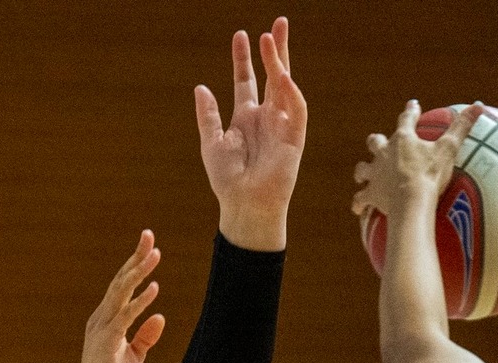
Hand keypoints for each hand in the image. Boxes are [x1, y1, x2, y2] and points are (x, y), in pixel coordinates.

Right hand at [69, 232, 165, 362]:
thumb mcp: (135, 358)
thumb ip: (145, 337)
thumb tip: (160, 316)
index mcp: (108, 321)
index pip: (122, 287)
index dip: (135, 265)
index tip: (149, 246)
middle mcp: (102, 319)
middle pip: (120, 281)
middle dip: (135, 257)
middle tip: (149, 234)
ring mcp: (101, 329)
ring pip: (120, 293)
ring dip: (139, 272)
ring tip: (155, 253)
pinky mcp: (105, 342)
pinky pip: (125, 317)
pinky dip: (139, 302)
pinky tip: (154, 288)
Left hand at [196, 18, 305, 251]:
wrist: (244, 205)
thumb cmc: (227, 180)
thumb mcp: (211, 143)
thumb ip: (208, 115)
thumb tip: (201, 87)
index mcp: (246, 118)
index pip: (248, 81)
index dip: (244, 59)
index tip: (241, 35)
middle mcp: (266, 117)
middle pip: (273, 75)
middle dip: (275, 49)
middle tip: (278, 22)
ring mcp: (282, 125)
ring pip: (285, 86)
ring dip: (280, 62)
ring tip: (272, 39)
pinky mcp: (295, 137)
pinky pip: (297, 109)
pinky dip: (291, 91)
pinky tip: (283, 74)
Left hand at [352, 101, 482, 223]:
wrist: (411, 201)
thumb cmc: (430, 174)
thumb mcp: (448, 149)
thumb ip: (462, 127)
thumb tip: (479, 105)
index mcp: (403, 139)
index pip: (407, 119)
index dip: (411, 111)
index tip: (413, 105)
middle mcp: (384, 153)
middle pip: (375, 142)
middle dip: (377, 141)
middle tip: (378, 142)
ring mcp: (375, 174)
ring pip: (362, 168)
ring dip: (363, 170)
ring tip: (363, 174)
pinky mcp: (371, 194)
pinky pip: (360, 199)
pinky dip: (358, 203)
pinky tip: (357, 208)